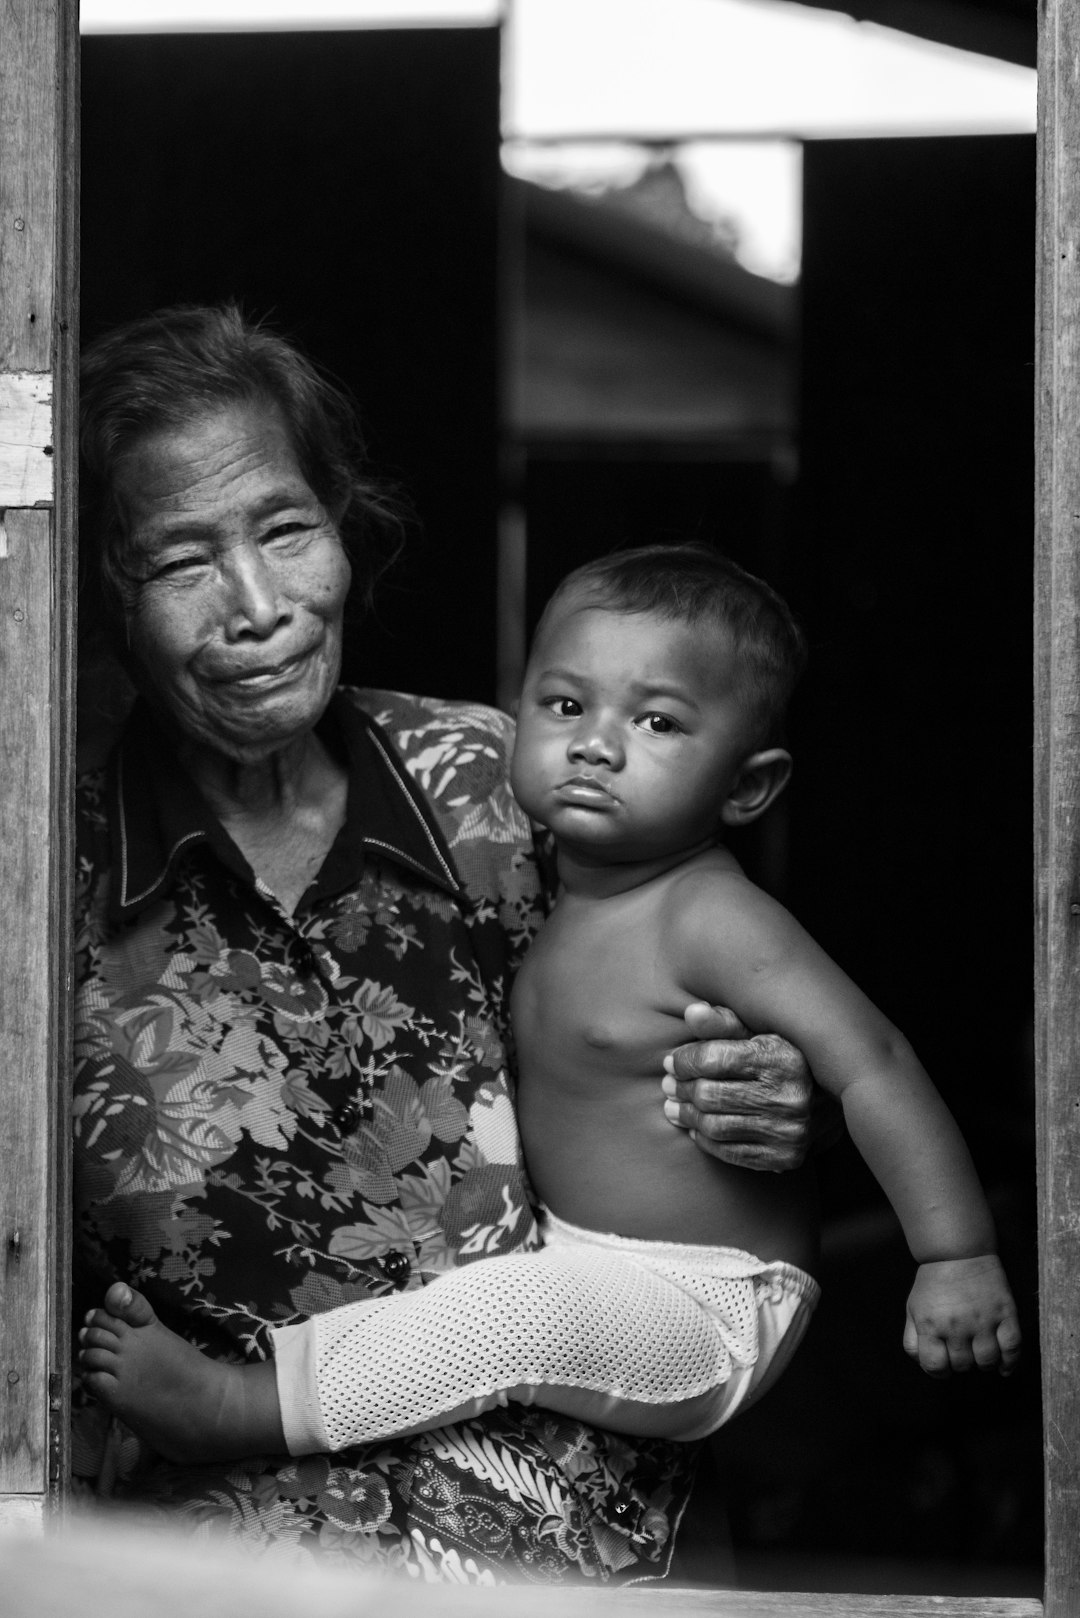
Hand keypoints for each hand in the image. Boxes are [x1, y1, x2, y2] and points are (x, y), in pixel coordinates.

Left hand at [662, 1001, 827, 1171]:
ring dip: (687, 1117)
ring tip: (674, 1107)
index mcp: (782, 1058)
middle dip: (682, 1090)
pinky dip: (705, 1141)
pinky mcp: (784, 1158)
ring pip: (715, 1126)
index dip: (685, 1061)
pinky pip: (729, 1152)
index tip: (671, 1062)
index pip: (714, 1059)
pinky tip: (695, 1128)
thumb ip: (722, 1023)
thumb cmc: (779, 1059)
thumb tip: (691, 1012)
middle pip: (710, 1095)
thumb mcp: (757, 1034)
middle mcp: (789, 1096)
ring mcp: (788, 1131)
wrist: (826, 1102)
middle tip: (669, 1086)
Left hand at [903, 1254, 1021, 1377]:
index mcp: (931, 1324)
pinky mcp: (1005, 1313)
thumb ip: (913, 1339)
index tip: (944, 1364)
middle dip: (961, 1364)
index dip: (939, 1371)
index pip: (935, 1366)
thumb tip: (924, 1364)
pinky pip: (1012, 1348)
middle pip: (963, 1365)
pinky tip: (1003, 1367)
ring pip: (987, 1361)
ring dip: (984, 1364)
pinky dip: (1010, 1362)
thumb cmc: (933, 1282)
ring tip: (980, 1354)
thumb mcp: (912, 1308)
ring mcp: (983, 1320)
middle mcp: (956, 1326)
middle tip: (963, 1351)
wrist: (959, 1252)